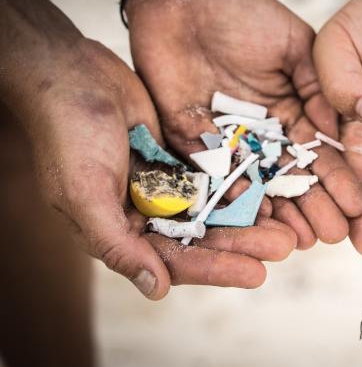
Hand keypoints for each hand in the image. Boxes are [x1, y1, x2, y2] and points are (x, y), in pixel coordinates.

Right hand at [19, 37, 294, 297]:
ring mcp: (166, 186)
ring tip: (289, 226)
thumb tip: (157, 291)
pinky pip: (216, 178)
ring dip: (250, 219)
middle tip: (286, 246)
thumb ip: (118, 244)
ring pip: (216, 210)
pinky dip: (240, 186)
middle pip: (204, 238)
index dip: (217, 269)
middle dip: (244, 245)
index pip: (175, 261)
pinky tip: (271, 190)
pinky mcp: (181, 159)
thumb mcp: (85, 193)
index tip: (257, 274)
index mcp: (121, 232)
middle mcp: (146, 215)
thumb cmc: (68, 135)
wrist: (71, 75)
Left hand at [124, 0, 361, 249]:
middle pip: (294, 179)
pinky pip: (215, 177)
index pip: (323, 154)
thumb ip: (319, 88)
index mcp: (295, 112)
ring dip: (280, 215)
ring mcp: (231, 142)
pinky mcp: (193, 143)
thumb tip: (345, 131)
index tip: (360, 207)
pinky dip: (234, 200)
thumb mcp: (295, 46)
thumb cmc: (245, 13)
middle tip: (336, 236)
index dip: (343, 181)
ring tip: (301, 242)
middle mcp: (266, 135)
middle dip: (317, 207)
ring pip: (259, 186)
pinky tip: (255, 223)